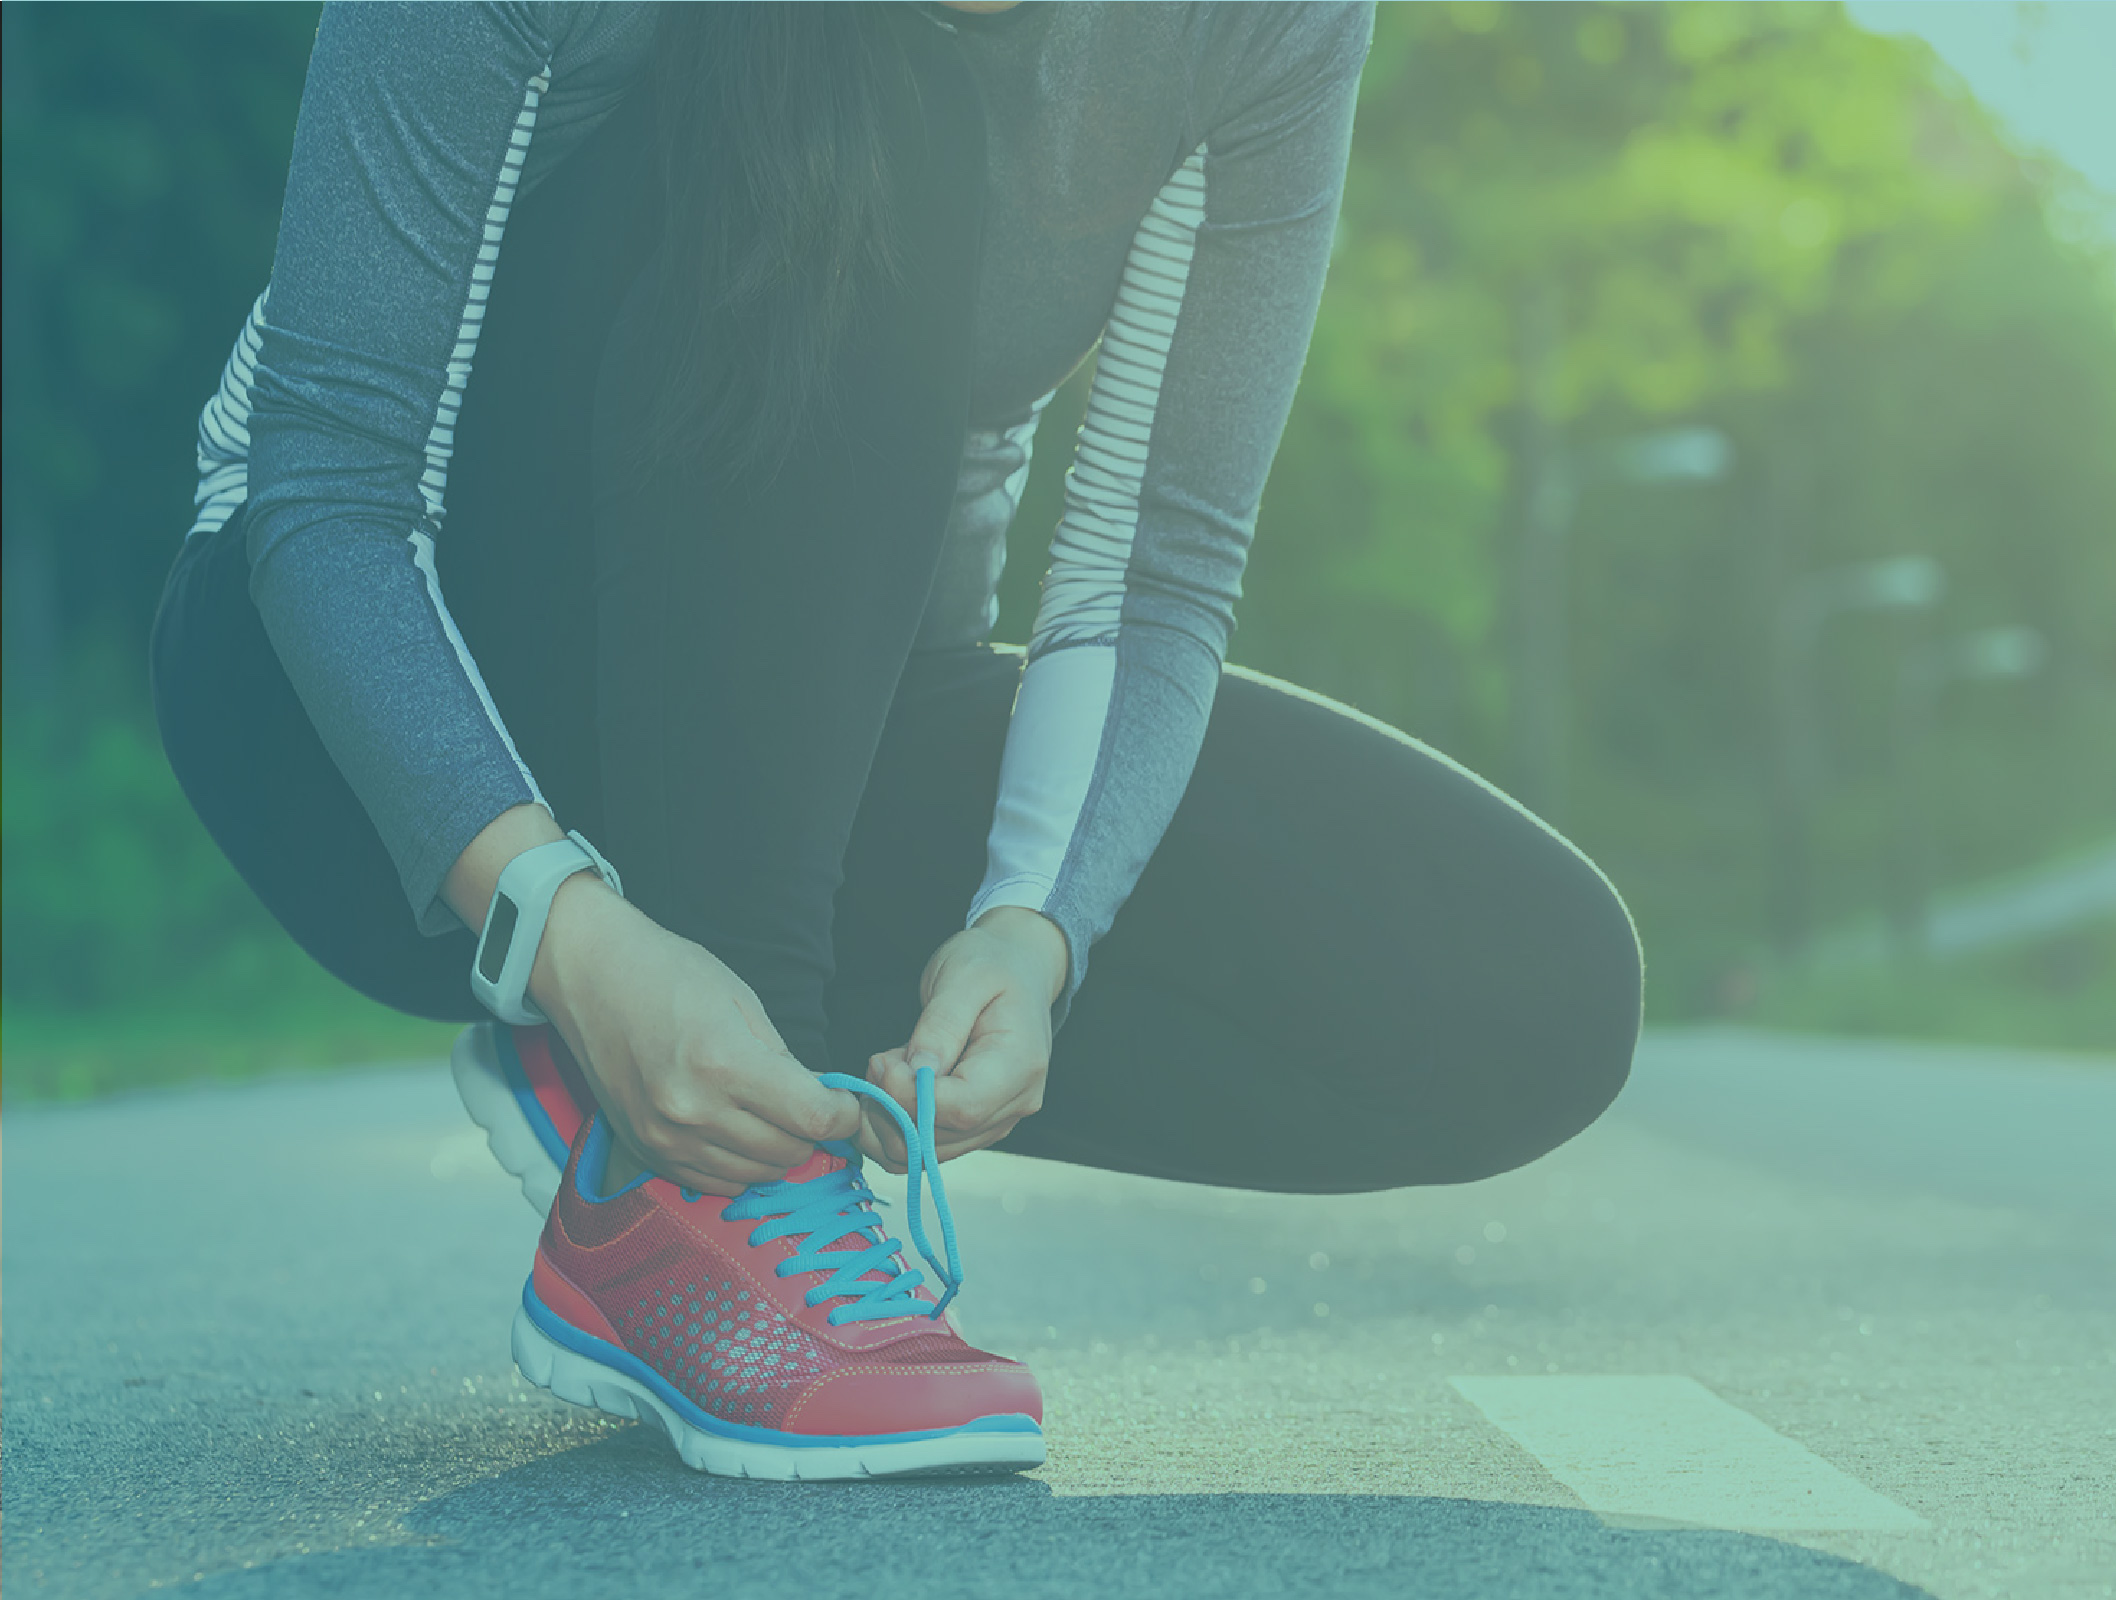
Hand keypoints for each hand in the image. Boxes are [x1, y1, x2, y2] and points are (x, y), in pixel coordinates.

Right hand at [530, 879, 861, 1195]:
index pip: (814, 1119)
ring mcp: (666, 1138)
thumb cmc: (671, 976)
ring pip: (757, 1175)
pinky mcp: (647, 1152)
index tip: (845, 1103)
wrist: (592, 977)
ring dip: (776, 1150)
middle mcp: (693, 1111)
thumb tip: (825, 1104)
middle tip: (804, 1102)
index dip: (844, 1115)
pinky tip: (735, 1130)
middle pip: (789, 1153)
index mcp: (725, 1063)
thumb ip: (787, 1063)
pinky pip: (717, 1184)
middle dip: (811, 1130)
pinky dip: (739, 1165)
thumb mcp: (745, 1003)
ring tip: (768, 1112)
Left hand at [858, 905, 1067, 1171]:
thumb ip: (940, 1026)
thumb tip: (916, 1075)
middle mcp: (1015, 1103)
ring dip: (888, 1120)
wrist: (1016, 968)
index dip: (911, 1097)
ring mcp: (996, 1120)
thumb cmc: (990, 964)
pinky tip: (891, 1089)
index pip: (963, 1108)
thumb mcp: (963, 977)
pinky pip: (926, 1149)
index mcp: (1020, 1065)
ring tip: (886, 1069)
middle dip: (892, 1107)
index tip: (882, 1064)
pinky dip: (895, 1127)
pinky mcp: (975, 1126)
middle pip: (941, 1138)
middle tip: (878, 1061)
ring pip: (927, 1154)